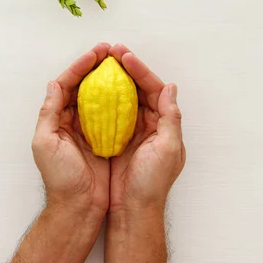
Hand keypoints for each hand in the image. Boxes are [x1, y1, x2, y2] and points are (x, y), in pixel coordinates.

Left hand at [32, 43, 110, 215]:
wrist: (80, 207)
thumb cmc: (60, 179)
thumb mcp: (45, 143)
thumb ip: (48, 112)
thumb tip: (54, 84)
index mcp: (56, 119)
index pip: (67, 84)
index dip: (80, 66)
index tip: (96, 53)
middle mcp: (72, 120)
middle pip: (85, 86)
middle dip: (97, 67)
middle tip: (111, 51)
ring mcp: (90, 128)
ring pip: (100, 96)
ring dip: (109, 79)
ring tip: (122, 63)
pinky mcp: (106, 138)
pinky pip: (114, 113)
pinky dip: (120, 99)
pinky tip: (130, 89)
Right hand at [108, 45, 185, 213]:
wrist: (133, 210)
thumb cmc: (152, 183)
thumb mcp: (167, 149)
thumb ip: (171, 117)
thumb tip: (170, 87)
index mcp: (164, 123)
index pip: (153, 88)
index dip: (139, 70)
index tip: (123, 55)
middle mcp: (149, 123)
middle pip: (137, 88)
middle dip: (124, 69)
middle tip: (110, 52)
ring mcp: (132, 131)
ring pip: (123, 98)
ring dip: (112, 81)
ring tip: (100, 64)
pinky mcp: (116, 139)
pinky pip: (109, 113)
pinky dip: (102, 100)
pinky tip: (91, 89)